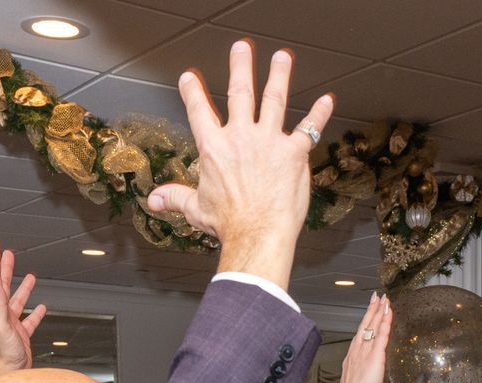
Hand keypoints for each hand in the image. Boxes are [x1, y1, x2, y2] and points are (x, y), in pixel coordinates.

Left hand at [0, 240, 44, 376]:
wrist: (10, 372)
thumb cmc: (3, 352)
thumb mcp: (0, 324)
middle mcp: (0, 313)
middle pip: (4, 285)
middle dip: (6, 268)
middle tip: (7, 253)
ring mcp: (11, 323)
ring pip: (18, 300)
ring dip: (23, 287)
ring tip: (29, 276)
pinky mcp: (21, 333)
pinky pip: (30, 319)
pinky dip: (36, 313)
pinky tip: (42, 307)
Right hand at [146, 42, 335, 286]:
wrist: (257, 235)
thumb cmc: (229, 225)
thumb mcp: (196, 209)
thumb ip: (175, 198)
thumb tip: (154, 200)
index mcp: (214, 148)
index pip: (199, 112)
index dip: (193, 92)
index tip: (189, 78)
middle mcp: (241, 138)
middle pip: (240, 93)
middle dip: (240, 67)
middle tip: (241, 48)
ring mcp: (269, 142)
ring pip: (274, 99)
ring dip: (279, 75)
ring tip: (282, 58)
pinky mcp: (294, 154)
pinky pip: (309, 129)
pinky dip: (319, 114)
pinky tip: (327, 101)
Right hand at [334, 293, 392, 382]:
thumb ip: (358, 378)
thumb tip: (361, 380)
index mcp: (351, 358)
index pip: (359, 334)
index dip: (365, 322)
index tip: (369, 311)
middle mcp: (356, 351)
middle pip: (365, 325)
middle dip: (371, 310)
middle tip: (377, 297)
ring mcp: (365, 352)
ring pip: (373, 326)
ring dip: (379, 311)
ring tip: (384, 299)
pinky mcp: (375, 356)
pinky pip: (382, 334)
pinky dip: (386, 322)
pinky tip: (389, 312)